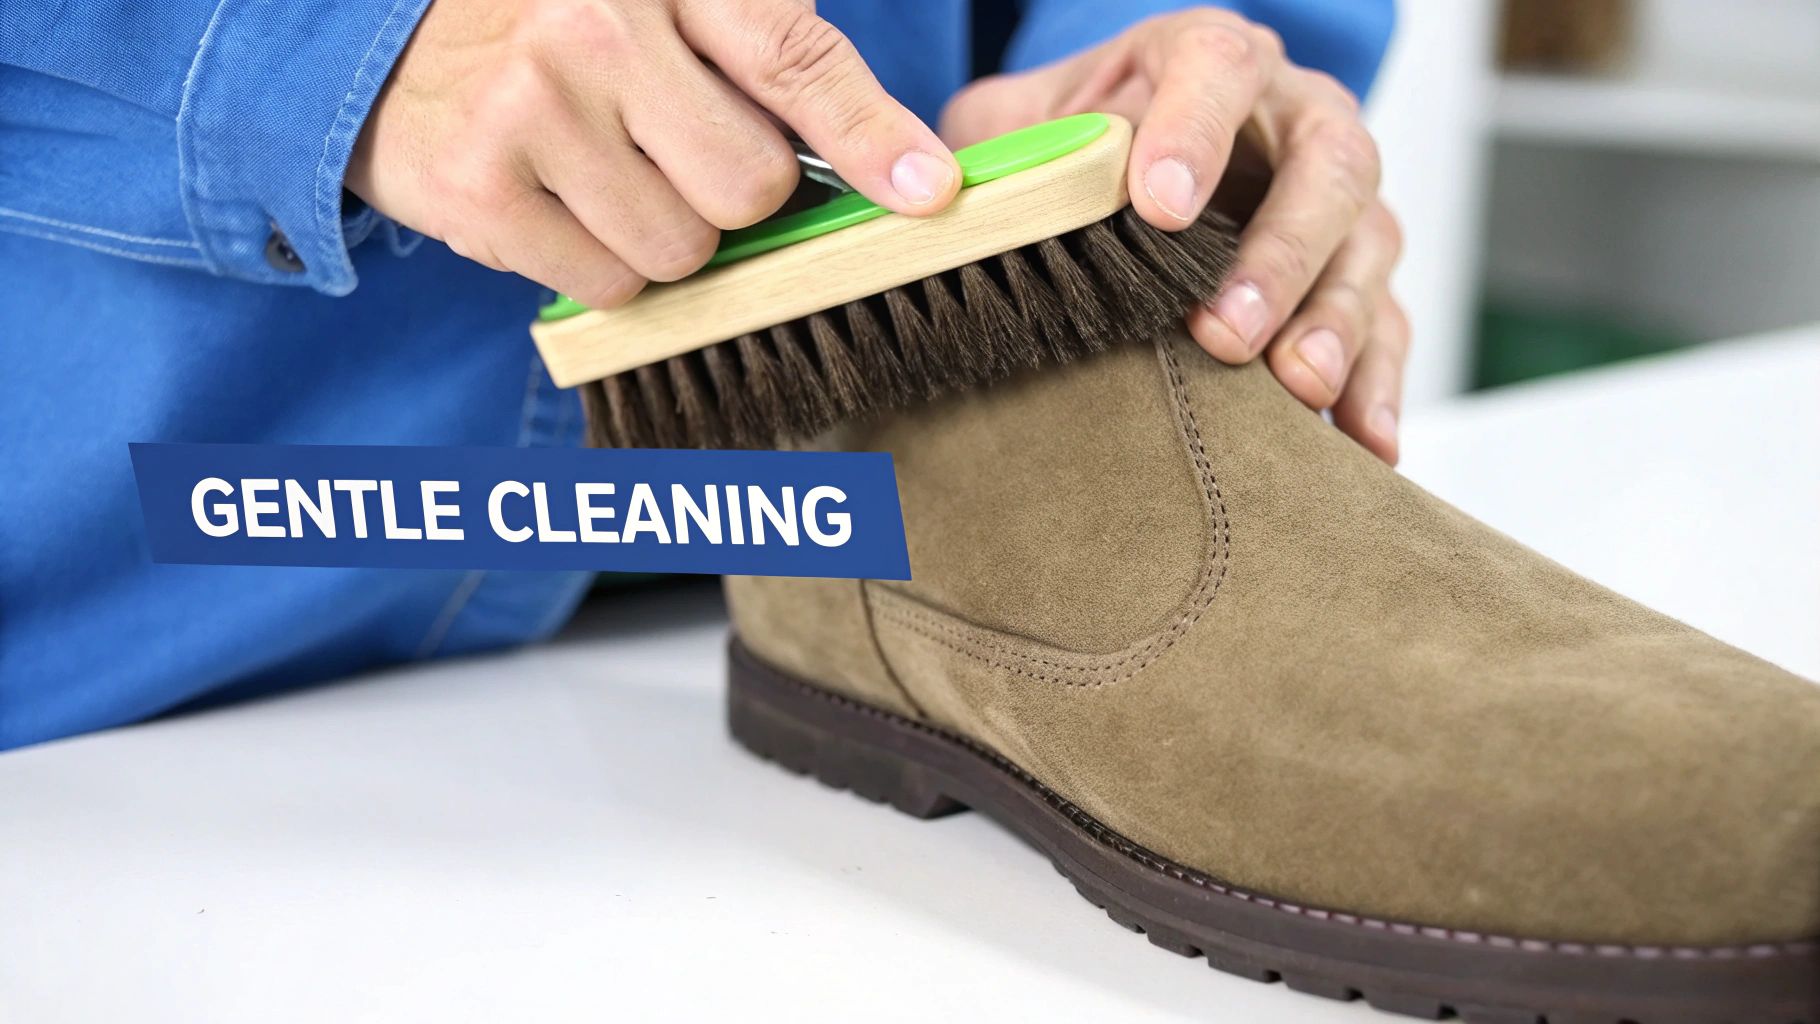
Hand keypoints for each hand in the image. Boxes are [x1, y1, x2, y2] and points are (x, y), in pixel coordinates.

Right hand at [347, 0, 960, 309]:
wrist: (385, 37)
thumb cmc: (559, 27)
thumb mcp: (663, 3)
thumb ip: (771, 58)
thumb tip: (901, 174)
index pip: (795, 60)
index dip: (870, 137)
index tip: (927, 193)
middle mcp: (595, 23)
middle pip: (750, 189)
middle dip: (732, 198)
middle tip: (673, 155)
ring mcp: (531, 106)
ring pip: (682, 251)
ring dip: (664, 238)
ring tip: (605, 173)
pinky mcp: (481, 188)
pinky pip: (608, 285)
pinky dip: (599, 267)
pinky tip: (558, 203)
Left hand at [940, 8, 1408, 462]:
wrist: (1135, 169)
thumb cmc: (1080, 142)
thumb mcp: (1024, 127)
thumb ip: (999, 150)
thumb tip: (943, 203)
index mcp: (1208, 60)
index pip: (1217, 68)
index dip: (1195, 130)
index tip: (1159, 205)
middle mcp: (1294, 118)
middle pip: (1328, 164)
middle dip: (1279, 253)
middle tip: (1224, 331)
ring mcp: (1340, 199)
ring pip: (1367, 245)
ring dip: (1334, 321)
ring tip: (1296, 386)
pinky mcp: (1359, 273)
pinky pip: (1392, 324)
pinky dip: (1379, 386)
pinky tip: (1363, 443)